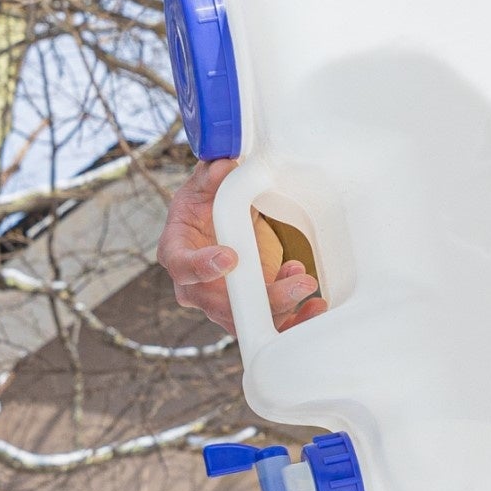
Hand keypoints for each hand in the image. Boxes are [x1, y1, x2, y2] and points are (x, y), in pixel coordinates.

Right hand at [160, 163, 322, 332]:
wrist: (215, 225)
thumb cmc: (202, 208)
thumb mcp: (203, 187)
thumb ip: (211, 177)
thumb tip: (223, 165)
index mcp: (176, 252)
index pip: (183, 267)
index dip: (203, 267)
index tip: (230, 258)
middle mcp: (195, 287)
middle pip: (221, 305)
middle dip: (261, 300)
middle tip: (297, 284)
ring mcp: (220, 303)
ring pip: (246, 322)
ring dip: (282, 311)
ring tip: (309, 288)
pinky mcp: (245, 310)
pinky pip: (267, 325)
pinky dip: (293, 318)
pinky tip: (314, 304)